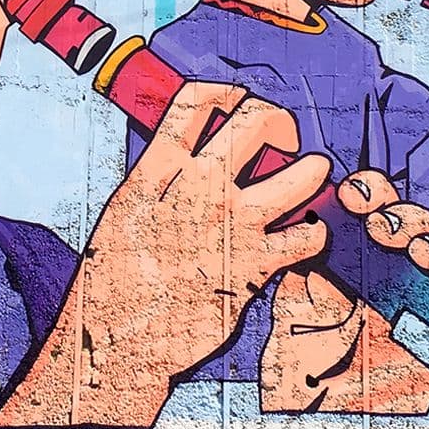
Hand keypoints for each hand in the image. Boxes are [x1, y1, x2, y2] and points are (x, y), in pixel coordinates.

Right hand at [0, 82, 329, 428]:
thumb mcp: (123, 211)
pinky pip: (308, 235)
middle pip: (257, 121)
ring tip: (315, 172)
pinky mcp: (257, 265)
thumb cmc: (113, 279)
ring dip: (314, 170)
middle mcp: (201, 186)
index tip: (238, 98)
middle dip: (279, 121)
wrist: (120, 337)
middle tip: (285, 136)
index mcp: (160, 169)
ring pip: (301, 173)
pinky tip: (306, 235)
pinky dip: (314, 232)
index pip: (196, 102)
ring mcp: (234, 224)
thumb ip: (158, 179)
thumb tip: (185, 161)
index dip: (223, 91)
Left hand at [260, 170, 428, 414]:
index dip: (367, 191)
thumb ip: (300, 261)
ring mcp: (424, 292)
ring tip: (420, 253)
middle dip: (402, 216)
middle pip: (412, 220)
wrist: (326, 411)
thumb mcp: (292, 303)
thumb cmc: (305, 358)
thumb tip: (305, 219)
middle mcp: (392, 266)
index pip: (370, 204)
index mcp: (353, 252)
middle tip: (383, 232)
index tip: (353, 198)